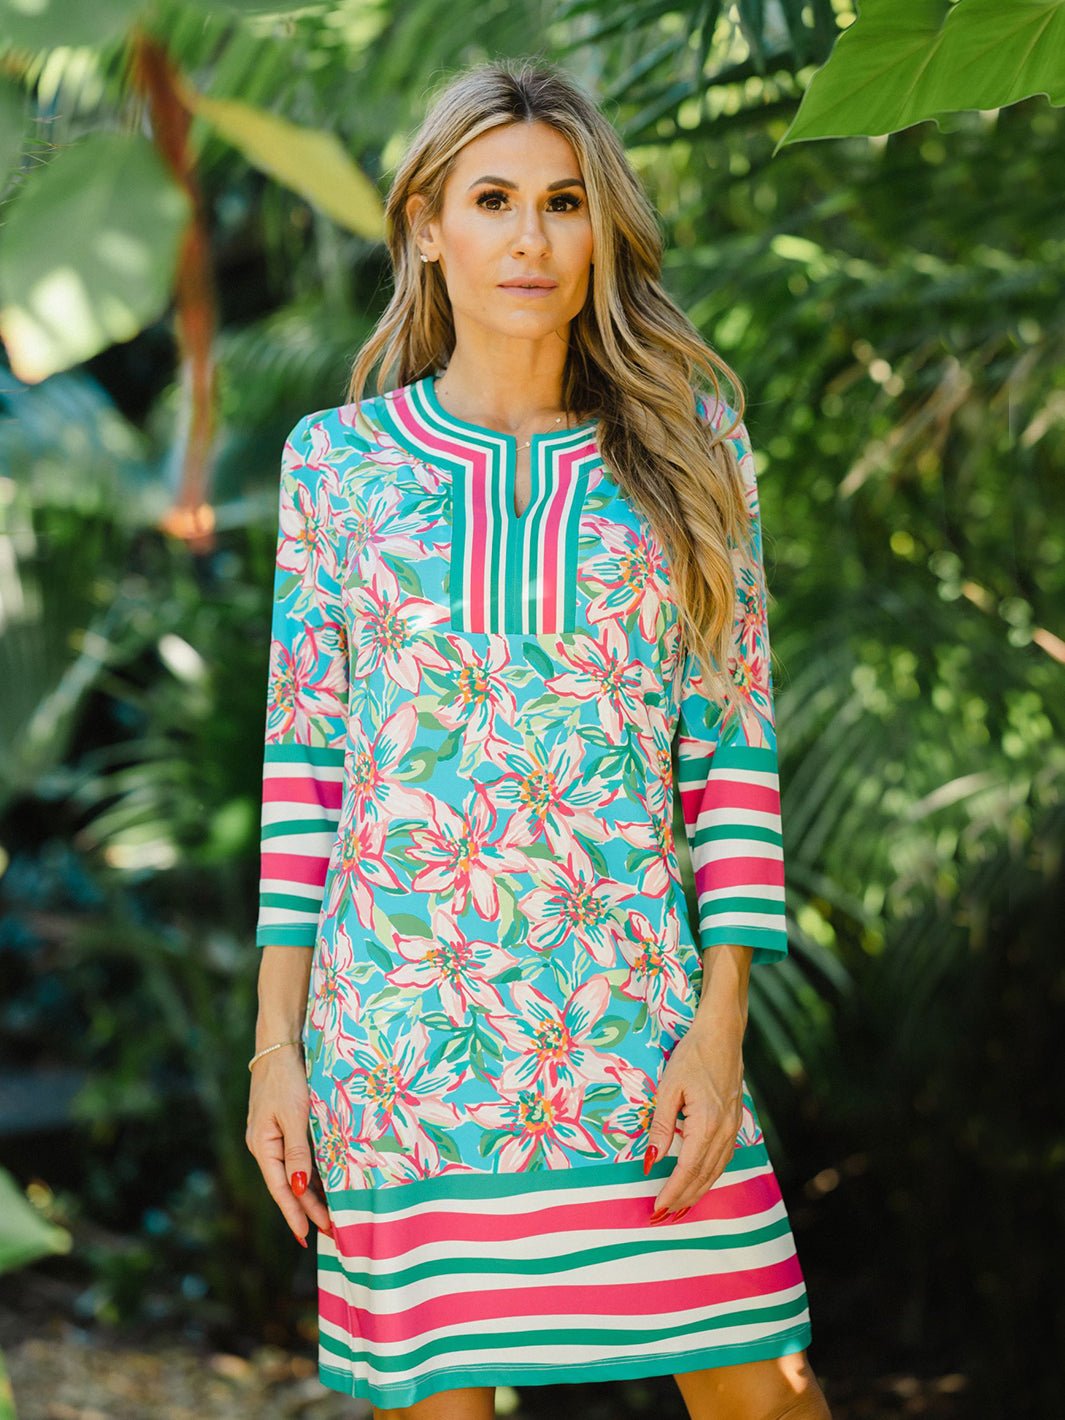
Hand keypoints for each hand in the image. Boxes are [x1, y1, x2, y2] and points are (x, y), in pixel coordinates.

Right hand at [246, 1049, 331, 1244]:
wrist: (279, 1043)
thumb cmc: (286, 1077)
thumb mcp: (294, 1114)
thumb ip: (297, 1151)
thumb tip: (298, 1189)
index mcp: (262, 1145)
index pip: (280, 1188)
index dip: (294, 1213)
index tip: (307, 1236)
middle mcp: (265, 1144)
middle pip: (288, 1184)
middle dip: (307, 1208)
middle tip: (330, 1231)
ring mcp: (274, 1135)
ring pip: (294, 1172)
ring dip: (311, 1193)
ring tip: (330, 1214)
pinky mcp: (284, 1124)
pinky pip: (298, 1156)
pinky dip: (312, 1171)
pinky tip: (326, 1182)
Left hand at [644, 1013, 744, 1218]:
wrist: (723, 1034)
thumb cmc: (692, 1055)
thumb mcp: (669, 1088)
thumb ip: (660, 1126)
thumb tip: (650, 1161)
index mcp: (707, 1124)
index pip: (687, 1169)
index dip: (672, 1192)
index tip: (656, 1208)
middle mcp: (724, 1131)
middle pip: (704, 1176)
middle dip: (683, 1200)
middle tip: (663, 1218)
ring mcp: (733, 1127)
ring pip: (716, 1170)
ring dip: (698, 1191)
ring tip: (679, 1208)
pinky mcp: (735, 1122)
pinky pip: (724, 1158)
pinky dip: (710, 1176)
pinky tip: (700, 1181)